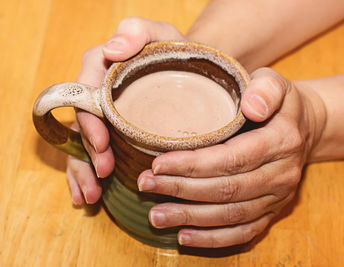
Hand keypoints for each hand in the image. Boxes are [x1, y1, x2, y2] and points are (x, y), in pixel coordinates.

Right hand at [66, 17, 184, 204]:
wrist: (192, 73)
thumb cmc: (174, 52)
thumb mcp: (160, 34)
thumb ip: (137, 32)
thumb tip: (112, 49)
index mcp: (101, 68)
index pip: (85, 93)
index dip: (89, 120)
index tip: (102, 143)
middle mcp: (96, 93)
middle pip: (83, 125)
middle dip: (89, 152)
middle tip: (103, 173)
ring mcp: (103, 116)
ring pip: (82, 145)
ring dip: (83, 171)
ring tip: (92, 195)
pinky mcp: (112, 134)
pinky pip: (93, 155)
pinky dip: (87, 176)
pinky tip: (90, 196)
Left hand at [137, 67, 324, 247]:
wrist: (303, 128)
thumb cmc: (278, 103)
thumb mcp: (274, 82)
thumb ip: (264, 89)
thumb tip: (252, 107)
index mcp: (281, 141)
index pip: (232, 158)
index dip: (193, 164)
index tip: (158, 163)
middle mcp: (281, 175)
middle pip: (226, 189)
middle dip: (181, 189)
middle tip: (145, 184)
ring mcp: (277, 198)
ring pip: (230, 215)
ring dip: (189, 217)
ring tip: (155, 215)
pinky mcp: (271, 212)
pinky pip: (243, 232)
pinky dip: (212, 238)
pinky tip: (184, 236)